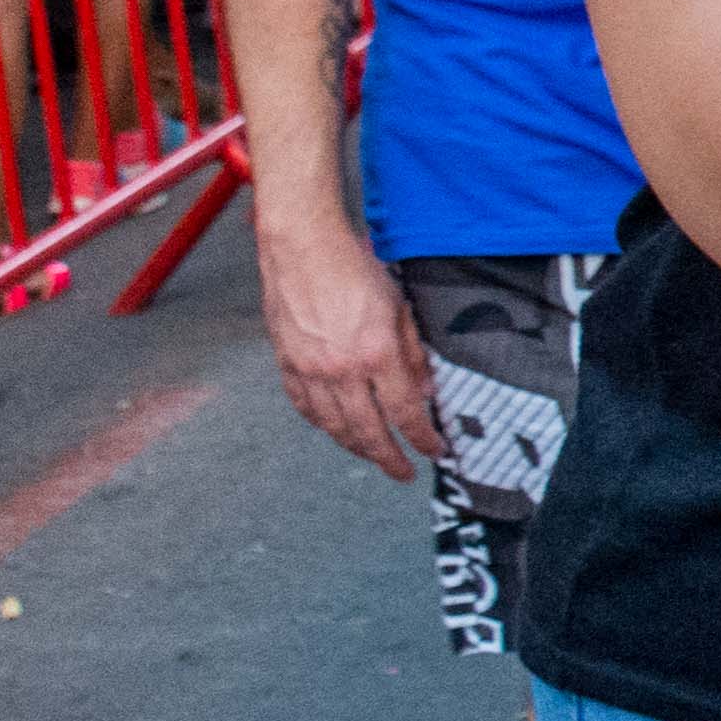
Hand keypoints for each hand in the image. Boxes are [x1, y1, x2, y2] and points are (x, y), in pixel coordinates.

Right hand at [260, 221, 442, 482]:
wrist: (302, 247)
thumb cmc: (355, 267)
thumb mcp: (400, 306)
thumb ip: (413, 354)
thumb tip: (425, 392)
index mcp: (376, 354)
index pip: (405, 412)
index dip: (422, 438)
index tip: (434, 451)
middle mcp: (342, 370)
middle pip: (368, 431)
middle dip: (389, 458)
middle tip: (404, 473)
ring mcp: (309, 370)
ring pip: (334, 426)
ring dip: (356, 448)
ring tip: (373, 456)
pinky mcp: (286, 364)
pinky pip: (305, 407)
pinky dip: (322, 424)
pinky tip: (335, 429)